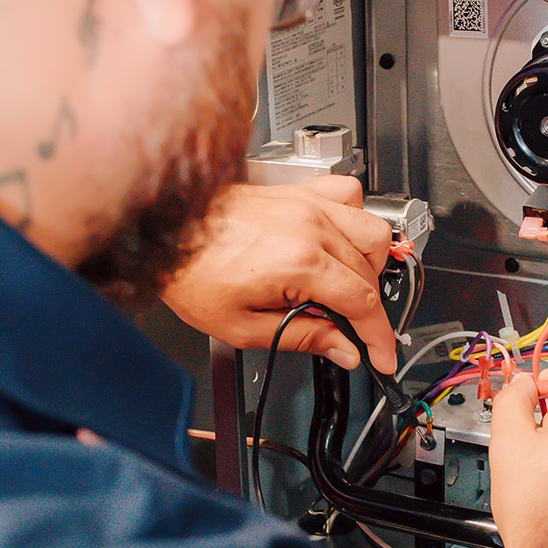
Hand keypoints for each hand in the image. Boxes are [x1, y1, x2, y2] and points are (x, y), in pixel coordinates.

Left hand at [161, 176, 397, 373]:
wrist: (167, 230)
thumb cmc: (193, 272)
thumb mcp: (242, 327)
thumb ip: (303, 338)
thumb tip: (343, 349)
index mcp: (300, 262)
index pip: (363, 303)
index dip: (378, 337)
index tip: (381, 355)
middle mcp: (311, 227)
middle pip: (371, 272)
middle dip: (369, 309)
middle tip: (349, 330)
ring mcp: (308, 204)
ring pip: (373, 231)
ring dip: (371, 264)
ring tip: (348, 285)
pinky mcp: (299, 192)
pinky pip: (349, 195)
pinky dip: (355, 219)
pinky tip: (340, 239)